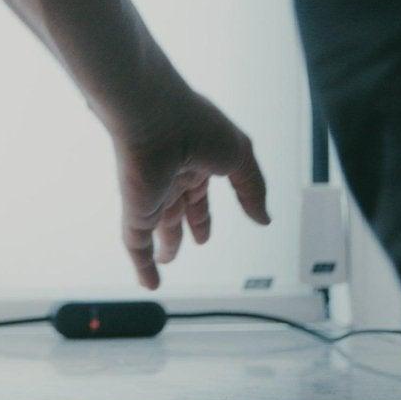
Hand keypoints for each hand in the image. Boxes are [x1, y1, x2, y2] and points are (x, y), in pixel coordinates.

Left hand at [108, 80, 271, 289]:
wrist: (153, 116)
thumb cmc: (196, 124)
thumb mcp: (239, 156)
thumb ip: (252, 188)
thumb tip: (264, 218)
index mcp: (196, 161)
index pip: (200, 193)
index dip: (204, 213)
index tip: (205, 232)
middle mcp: (171, 177)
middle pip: (178, 209)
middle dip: (183, 228)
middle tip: (190, 243)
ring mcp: (152, 194)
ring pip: (156, 227)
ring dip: (162, 247)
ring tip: (166, 262)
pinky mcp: (136, 210)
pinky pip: (137, 244)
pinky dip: (143, 265)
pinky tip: (148, 282)